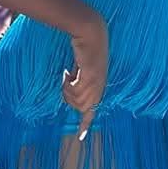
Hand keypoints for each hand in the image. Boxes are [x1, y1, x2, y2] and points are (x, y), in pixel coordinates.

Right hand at [62, 11, 107, 140]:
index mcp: (99, 85)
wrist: (91, 31)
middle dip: (69, 98)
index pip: (93, 109)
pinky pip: (76, 90)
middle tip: (67, 80)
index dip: (86, 123)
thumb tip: (69, 90)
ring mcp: (97, 82)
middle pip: (80, 107)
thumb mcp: (81, 67)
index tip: (81, 136)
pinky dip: (69, 83)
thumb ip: (78, 80)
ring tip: (70, 74)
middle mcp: (100, 86)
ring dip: (68, 89)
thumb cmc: (84, 47)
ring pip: (76, 100)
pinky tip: (70, 72)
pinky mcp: (92, 77)